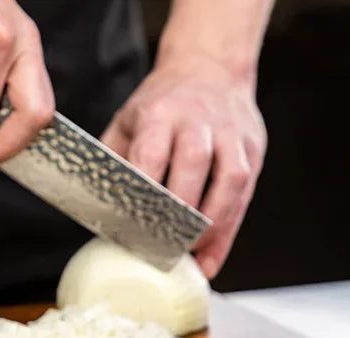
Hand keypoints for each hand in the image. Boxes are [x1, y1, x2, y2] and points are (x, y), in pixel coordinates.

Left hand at [101, 57, 266, 278]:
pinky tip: (210, 258)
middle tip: (161, 248)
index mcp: (159, 114)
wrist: (208, 67)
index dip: (144, 193)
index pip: (150, 154)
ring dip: (211, 224)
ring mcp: (230, 132)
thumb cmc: (160, 105)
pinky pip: (245, 192)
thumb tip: (97, 211)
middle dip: (178, 211)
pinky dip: (228, 230)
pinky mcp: (253, 147)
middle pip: (193, 165)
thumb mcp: (127, 121)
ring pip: (229, 179)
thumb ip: (114, 161)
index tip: (132, 227)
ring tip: (190, 254)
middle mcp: (198, 120)